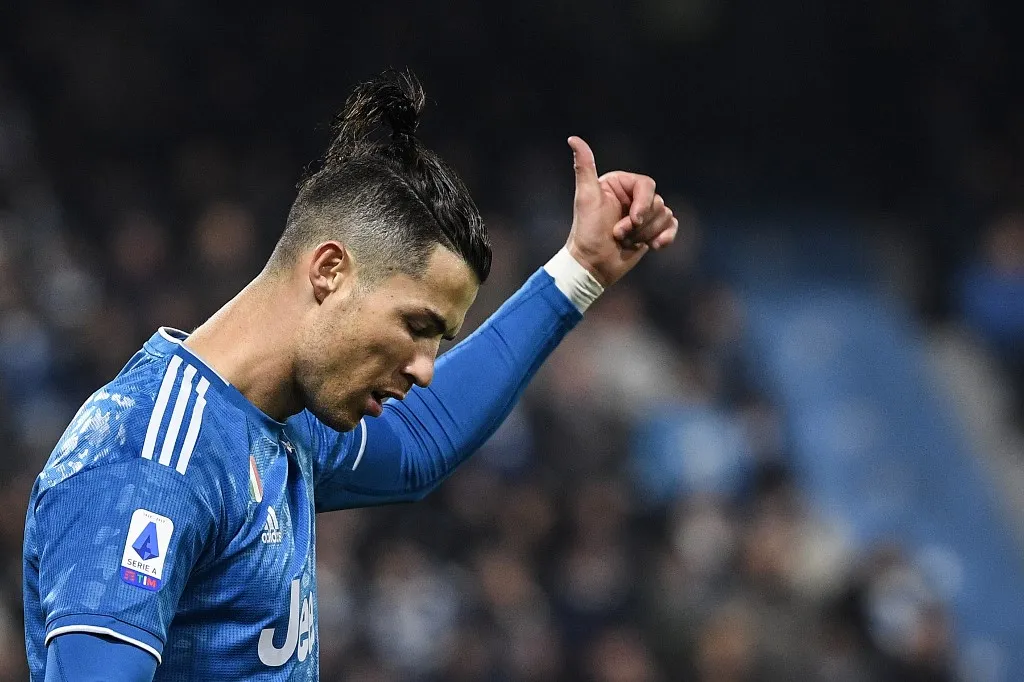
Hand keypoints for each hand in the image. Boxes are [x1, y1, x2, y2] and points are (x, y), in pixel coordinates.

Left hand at [564, 136, 678, 286]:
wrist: (592, 265)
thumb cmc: (586, 232)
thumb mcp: (585, 198)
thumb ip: (584, 168)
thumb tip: (573, 139)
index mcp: (620, 184)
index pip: (647, 185)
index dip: (643, 204)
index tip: (632, 220)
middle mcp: (632, 196)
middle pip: (657, 202)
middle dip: (640, 224)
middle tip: (619, 234)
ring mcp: (643, 214)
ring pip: (665, 215)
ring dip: (646, 233)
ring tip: (625, 241)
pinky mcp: (652, 230)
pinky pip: (672, 226)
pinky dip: (666, 237)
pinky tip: (653, 247)